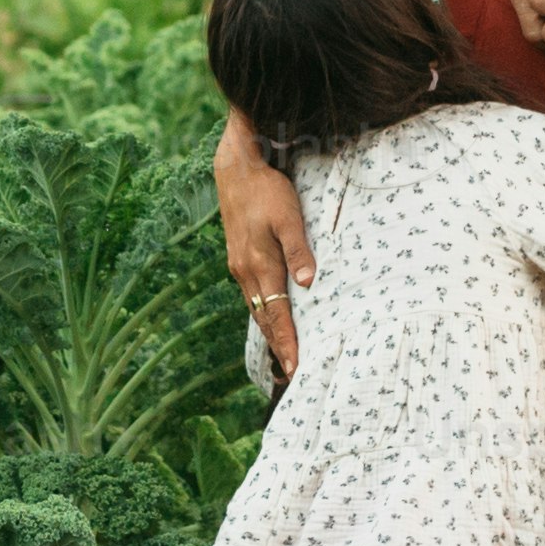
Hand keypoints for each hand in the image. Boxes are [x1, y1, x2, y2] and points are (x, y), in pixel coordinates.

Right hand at [214, 112, 311, 378]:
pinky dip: (262, 314)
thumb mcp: (288, 216)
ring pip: (256, 308)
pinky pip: (252, 295)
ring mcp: (239, 267)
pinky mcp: (239, 259)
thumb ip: (299, 250)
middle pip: (264, 318)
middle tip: (291, 375)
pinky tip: (269, 320)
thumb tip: (308, 283)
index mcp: (259, 265)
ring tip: (282, 357)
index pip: (277, 314)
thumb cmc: (267, 191)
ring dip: (269, 333)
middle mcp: (245, 272)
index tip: (295, 367)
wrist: (236, 170)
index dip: (287, 342)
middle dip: (278, 347)